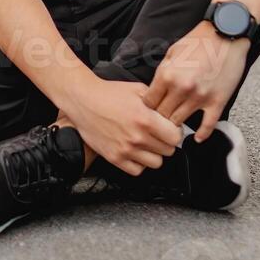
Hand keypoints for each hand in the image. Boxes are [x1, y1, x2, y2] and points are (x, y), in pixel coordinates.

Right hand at [61, 77, 182, 175]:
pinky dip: (139, 163)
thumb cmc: (109, 94)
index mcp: (145, 119)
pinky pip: (137, 170)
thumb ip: (158, 102)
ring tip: (147, 143)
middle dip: (165, 141)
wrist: (84, 100)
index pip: (175, 137)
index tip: (169, 128)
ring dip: (154, 153)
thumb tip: (172, 113)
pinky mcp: (114, 158)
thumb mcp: (138, 89)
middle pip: (168, 151)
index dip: (175, 131)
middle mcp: (136, 137)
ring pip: (156, 163)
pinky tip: (136, 151)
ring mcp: (125, 150)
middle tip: (157, 134)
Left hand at [143, 22, 250, 140]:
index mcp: (167, 75)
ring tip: (174, 130)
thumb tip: (154, 90)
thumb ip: (162, 72)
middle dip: (158, 120)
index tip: (149, 112)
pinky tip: (197, 138)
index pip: (149, 103)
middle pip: (162, 116)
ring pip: (180, 123)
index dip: (147, 109)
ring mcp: (200, 97)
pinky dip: (201, 135)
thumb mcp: (173, 52)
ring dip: (176, 127)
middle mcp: (181, 88)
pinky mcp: (217, 101)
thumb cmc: (198, 41)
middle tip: (159, 123)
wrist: (226, 33)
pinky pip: (207, 126)